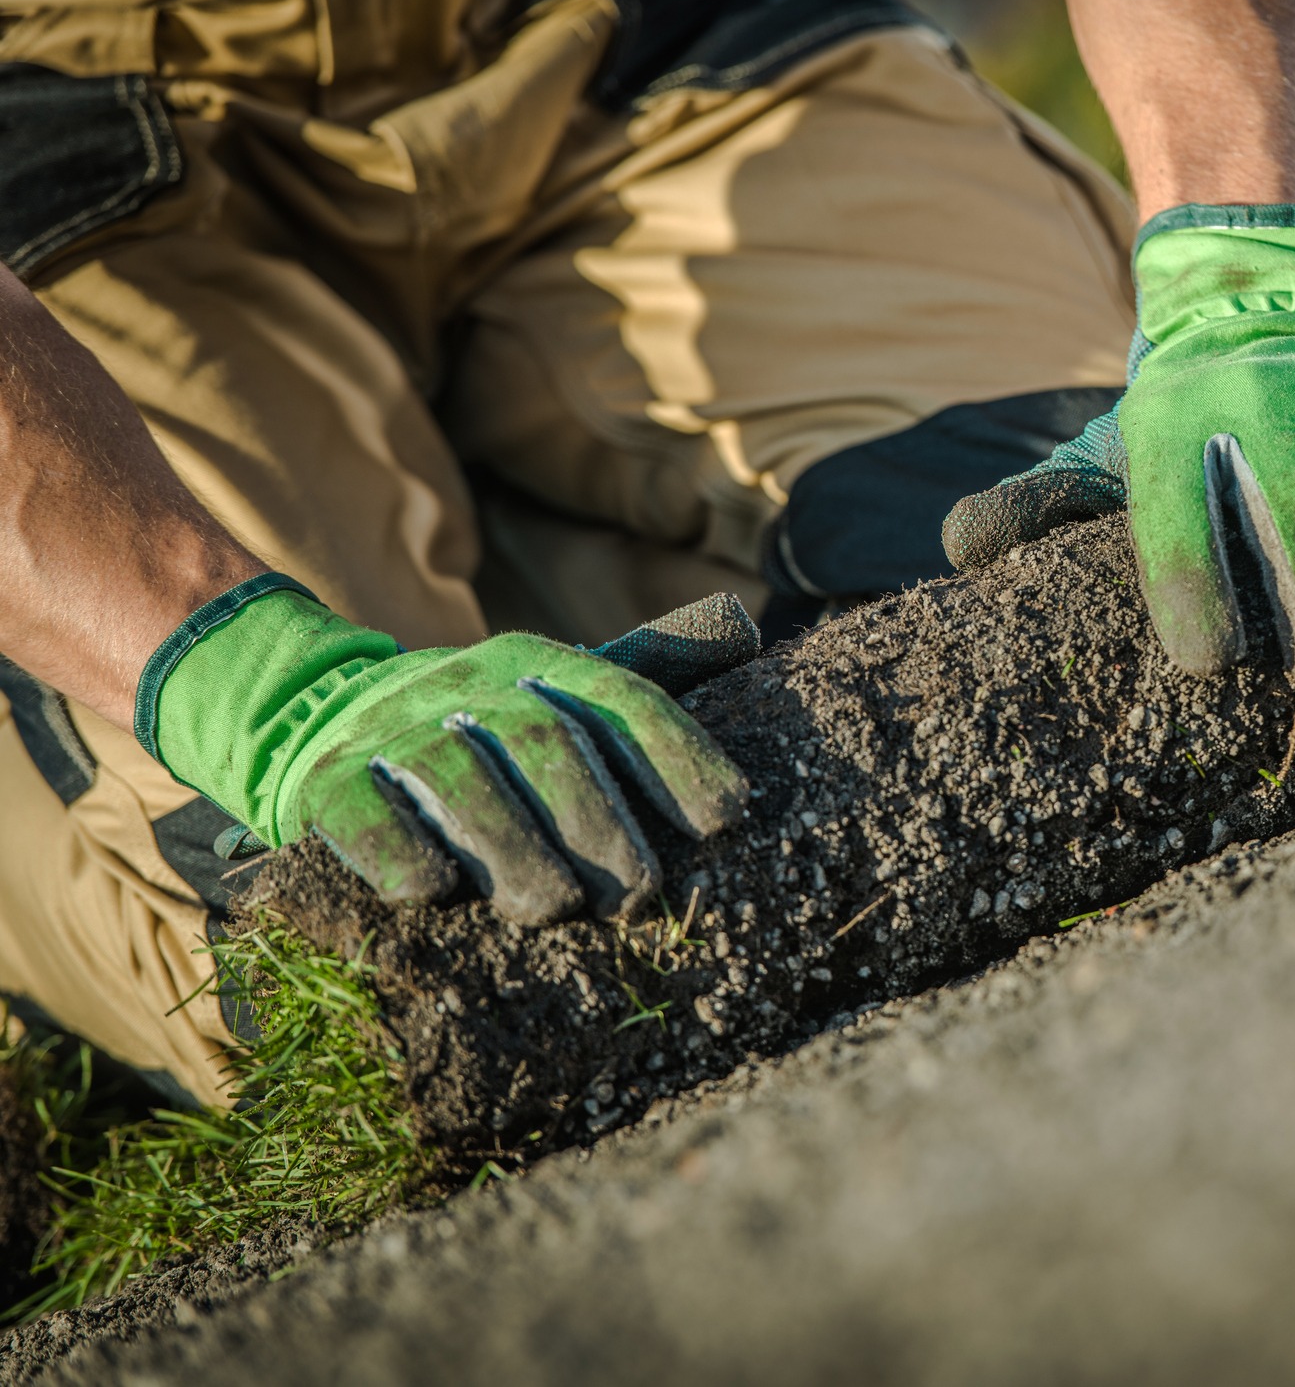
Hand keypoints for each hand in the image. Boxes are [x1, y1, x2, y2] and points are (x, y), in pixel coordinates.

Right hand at [142, 582, 757, 925]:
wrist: (305, 706)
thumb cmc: (474, 725)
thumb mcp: (549, 689)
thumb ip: (641, 674)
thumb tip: (747, 631)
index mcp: (535, 662)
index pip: (620, 697)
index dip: (676, 755)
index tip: (724, 818)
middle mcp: (468, 684)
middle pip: (546, 741)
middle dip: (598, 819)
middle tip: (636, 893)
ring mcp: (392, 728)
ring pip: (459, 776)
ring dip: (512, 846)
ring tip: (552, 907)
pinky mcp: (324, 778)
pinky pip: (359, 810)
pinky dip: (397, 851)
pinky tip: (432, 894)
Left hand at [944, 206, 1294, 696]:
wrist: (1252, 307)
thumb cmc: (1174, 426)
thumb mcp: (1103, 455)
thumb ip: (1040, 506)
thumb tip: (960, 548)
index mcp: (1169, 430)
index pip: (1181, 526)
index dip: (1196, 600)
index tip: (1214, 669)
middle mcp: (1256, 403)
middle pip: (1294, 520)